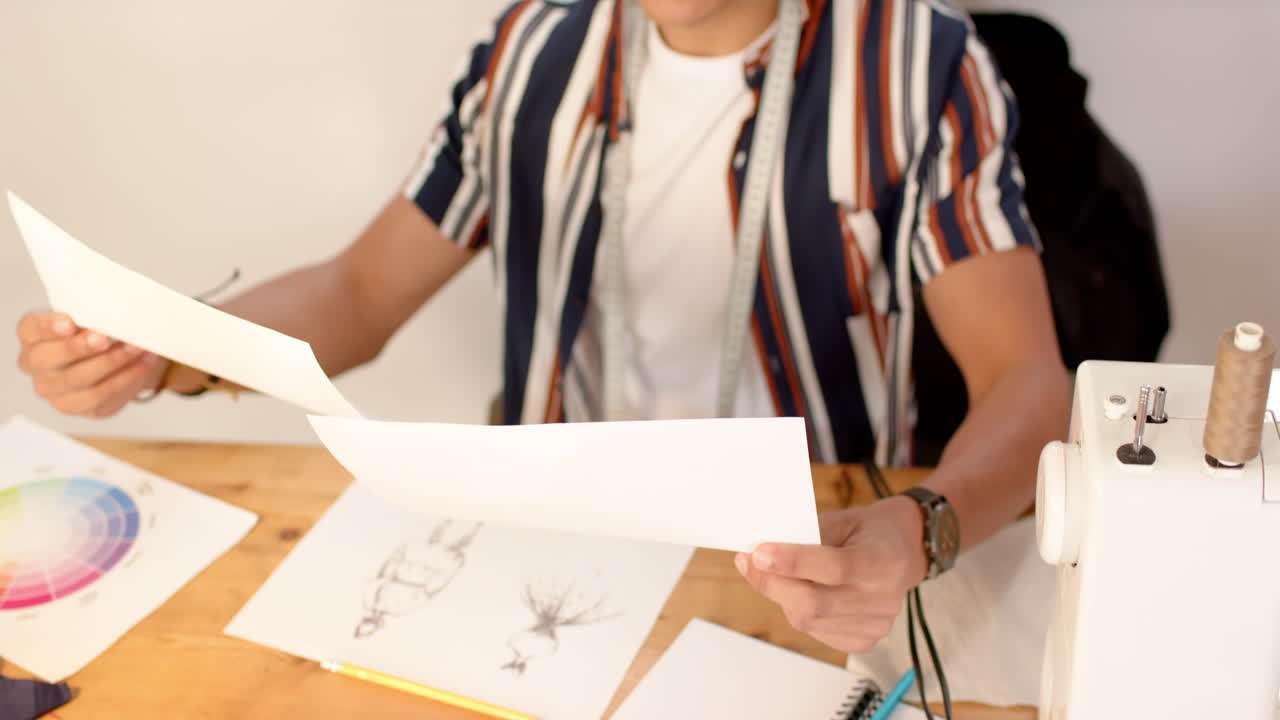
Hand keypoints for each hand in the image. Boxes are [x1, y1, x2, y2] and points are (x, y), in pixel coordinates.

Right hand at [16, 311, 168, 417]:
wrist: (108, 364)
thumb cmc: (92, 334)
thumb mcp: (89, 320)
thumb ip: (92, 318)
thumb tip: (112, 317)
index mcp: (32, 336)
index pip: (31, 329)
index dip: (48, 326)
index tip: (70, 323)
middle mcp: (34, 363)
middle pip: (47, 358)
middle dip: (79, 348)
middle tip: (103, 339)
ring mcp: (50, 388)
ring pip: (77, 378)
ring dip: (111, 362)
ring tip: (135, 348)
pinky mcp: (72, 405)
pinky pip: (99, 394)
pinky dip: (125, 377)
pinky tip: (142, 363)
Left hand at [735, 496, 927, 652]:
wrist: (904, 552)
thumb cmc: (868, 532)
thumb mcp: (841, 520)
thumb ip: (806, 537)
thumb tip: (761, 554)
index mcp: (882, 561)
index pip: (834, 567)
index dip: (792, 562)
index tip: (758, 554)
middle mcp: (883, 598)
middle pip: (814, 603)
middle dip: (772, 583)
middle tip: (750, 562)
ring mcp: (875, 624)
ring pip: (809, 620)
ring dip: (781, 596)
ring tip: (773, 574)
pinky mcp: (864, 640)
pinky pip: (816, 631)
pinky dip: (799, 612)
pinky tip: (801, 592)